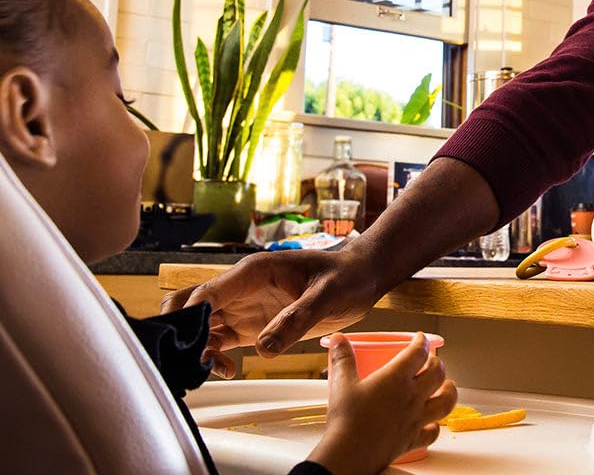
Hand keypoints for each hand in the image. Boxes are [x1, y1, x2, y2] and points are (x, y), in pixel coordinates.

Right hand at [161, 249, 377, 376]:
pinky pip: (220, 341)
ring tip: (217, 369)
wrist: (363, 277)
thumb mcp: (327, 294)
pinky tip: (228, 370)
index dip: (190, 317)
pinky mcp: (252, 326)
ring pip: (200, 326)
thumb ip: (296, 319)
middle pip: (190, 304)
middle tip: (189, 359)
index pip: (207, 292)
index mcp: (253, 271)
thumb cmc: (347, 275)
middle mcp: (241, 288)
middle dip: (180, 329)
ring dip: (197, 348)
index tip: (189, 344)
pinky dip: (213, 356)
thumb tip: (263, 349)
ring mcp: (244, 307)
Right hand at [309, 333, 457, 474]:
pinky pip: (433, 433)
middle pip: (437, 374)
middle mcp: (412, 397)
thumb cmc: (346, 419)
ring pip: (445, 402)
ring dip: (449, 391)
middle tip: (431, 360)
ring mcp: (415, 419)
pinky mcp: (413, 440)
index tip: (420, 338)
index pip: (418, 352)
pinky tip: (432, 423)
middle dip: (437, 363)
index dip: (421, 342)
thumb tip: (338, 340)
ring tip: (447, 386)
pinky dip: (435, 426)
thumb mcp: (341, 383)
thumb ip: (342, 359)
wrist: (349, 454)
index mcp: (397, 378)